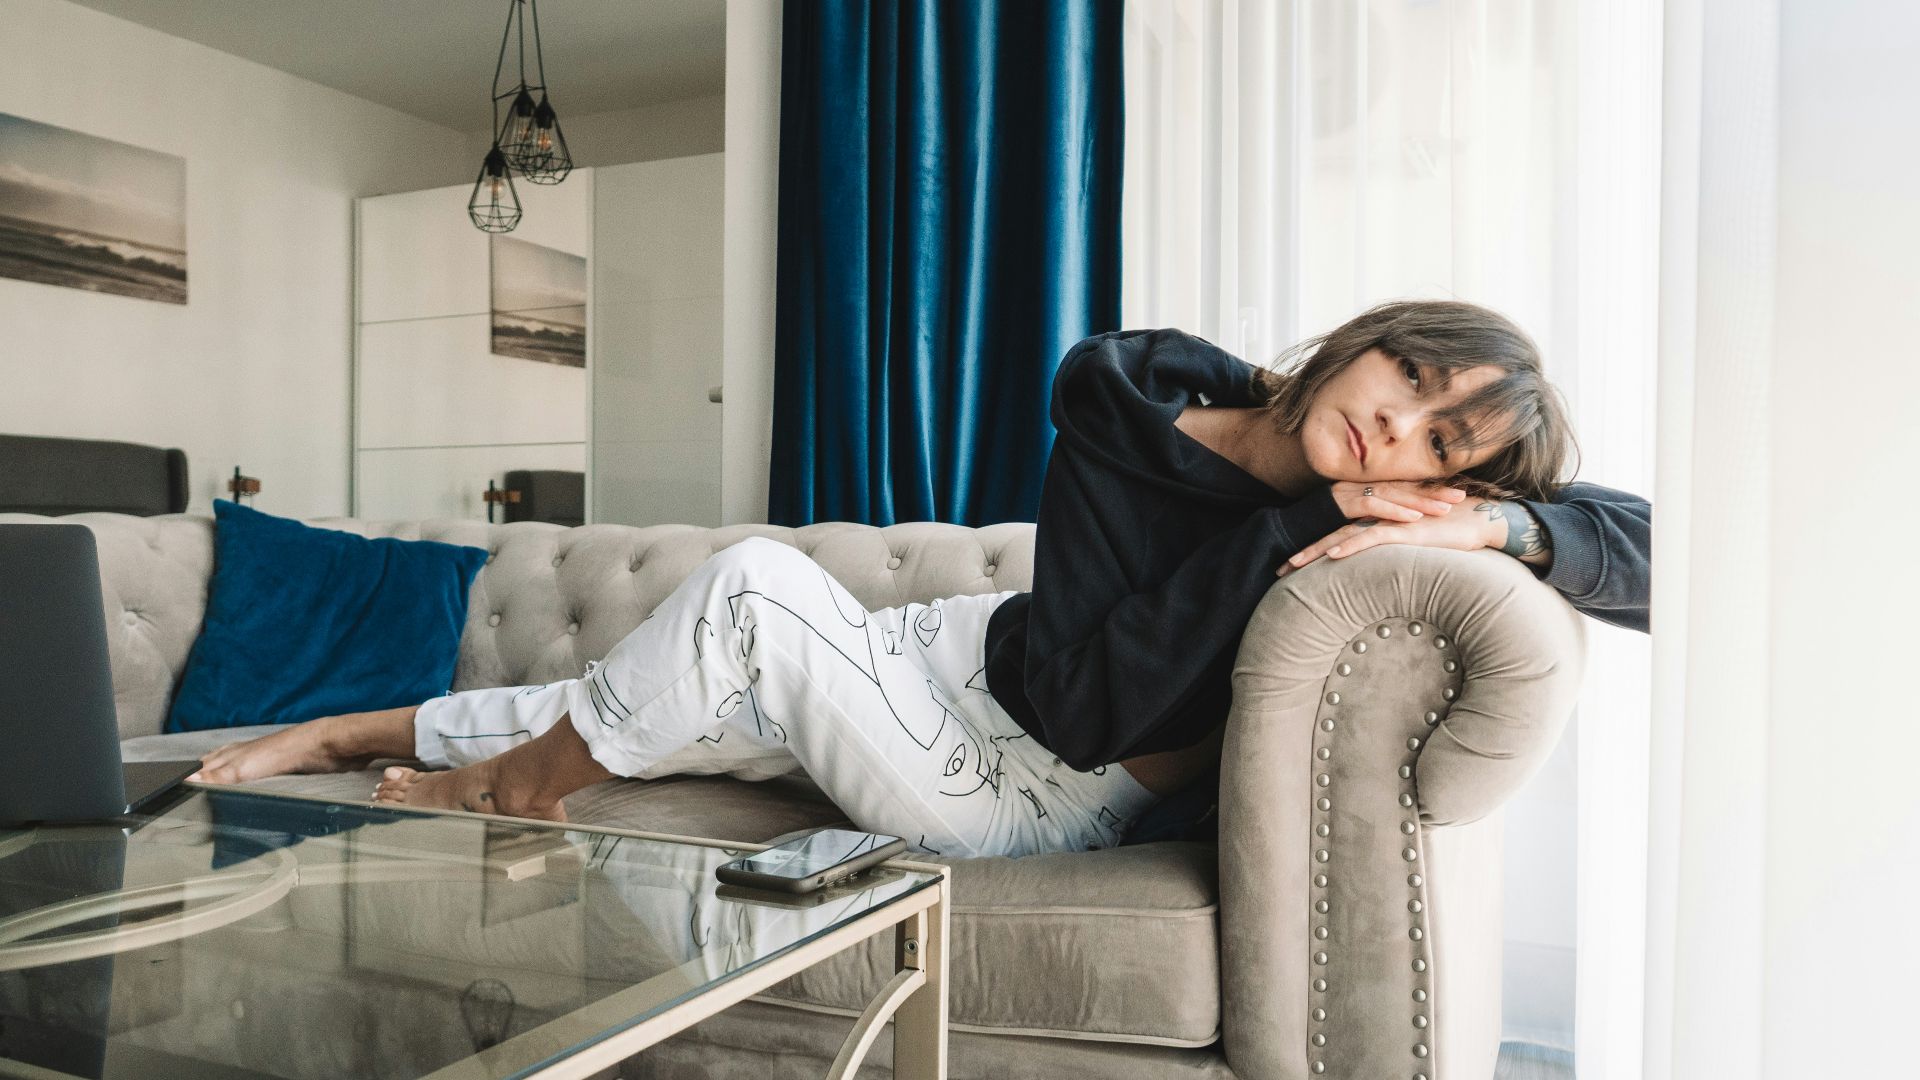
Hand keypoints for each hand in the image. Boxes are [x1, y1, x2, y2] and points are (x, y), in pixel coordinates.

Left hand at [1279, 496, 1502, 576]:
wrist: (1480, 521)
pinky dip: (1351, 545)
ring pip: (1344, 535)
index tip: (1291, 570)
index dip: (1313, 551)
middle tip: (1278, 571)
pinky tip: (1333, 555)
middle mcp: (1378, 520)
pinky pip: (1372, 537)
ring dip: (1317, 550)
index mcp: (1378, 524)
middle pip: (1332, 534)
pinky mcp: (1405, 530)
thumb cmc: (1450, 536)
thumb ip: (1394, 558)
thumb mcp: (1414, 550)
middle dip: (1304, 553)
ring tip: (1292, 565)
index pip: (1338, 536)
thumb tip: (1381, 579)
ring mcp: (1390, 523)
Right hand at [1329, 480, 1466, 523]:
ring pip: (1391, 493)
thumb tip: (1402, 531)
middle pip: (1402, 486)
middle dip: (1433, 491)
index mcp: (1365, 487)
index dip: (1429, 488)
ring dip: (1419, 501)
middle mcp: (1359, 485)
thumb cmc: (1319, 530)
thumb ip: (1375, 522)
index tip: (1457, 493)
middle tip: (1462, 497)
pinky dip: (1393, 511)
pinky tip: (1413, 518)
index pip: (1403, 486)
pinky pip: (1370, 506)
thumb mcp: (1352, 524)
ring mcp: (1348, 492)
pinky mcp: (1338, 504)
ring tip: (1444, 508)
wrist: (1284, 529)